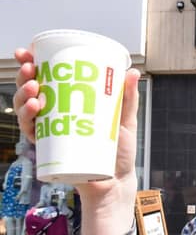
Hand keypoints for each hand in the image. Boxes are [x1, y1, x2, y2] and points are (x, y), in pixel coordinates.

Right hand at [14, 48, 139, 234]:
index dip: (31, 65)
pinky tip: (34, 110)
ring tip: (35, 89)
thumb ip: (128, 98)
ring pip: (26, 110)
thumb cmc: (118, 151)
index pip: (45, 80)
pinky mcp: (49, 150)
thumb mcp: (125, 120)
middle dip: (24, 77)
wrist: (116, 181)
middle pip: (30, 92)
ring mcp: (50, 133)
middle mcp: (54, 117)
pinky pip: (32, 133)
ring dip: (23, 96)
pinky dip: (28, 121)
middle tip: (31, 69)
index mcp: (67, 104)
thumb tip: (133, 72)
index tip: (27, 53)